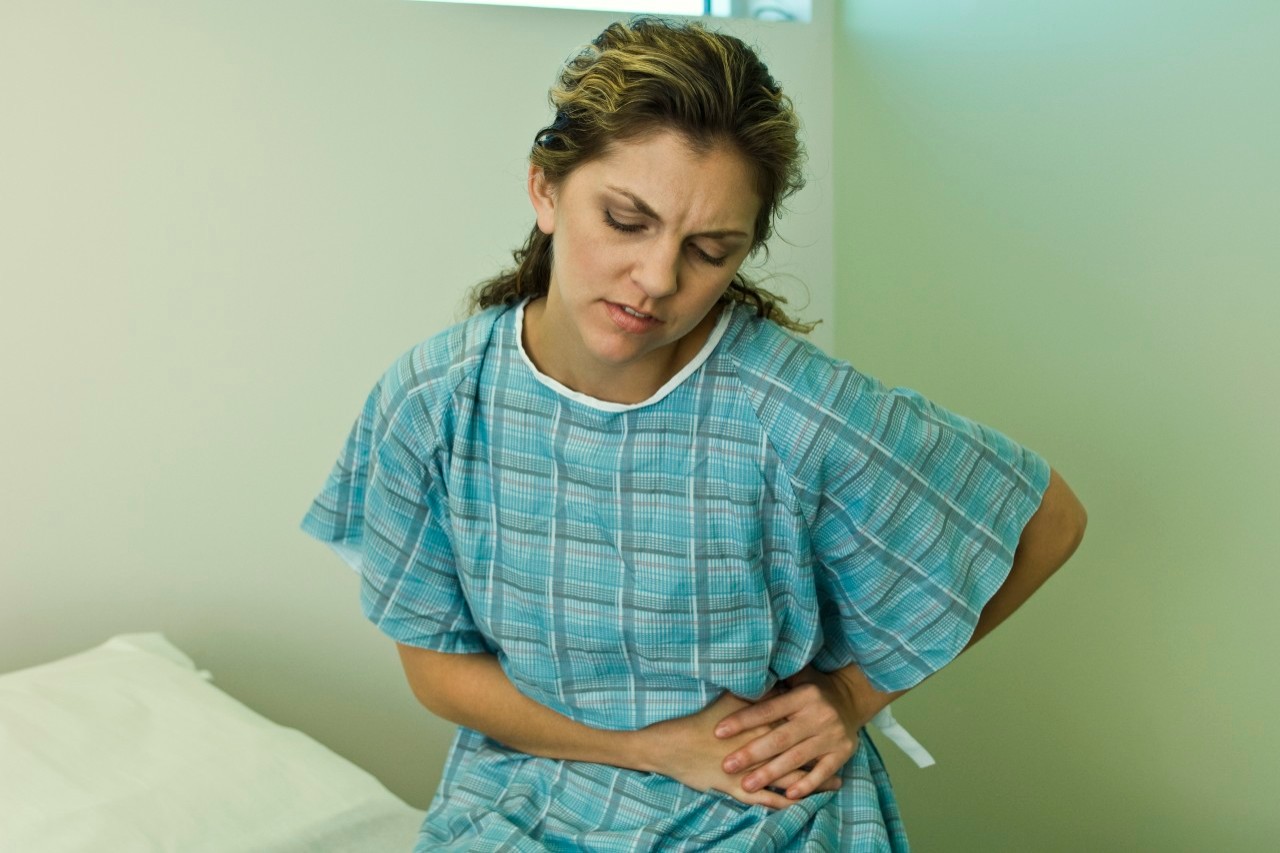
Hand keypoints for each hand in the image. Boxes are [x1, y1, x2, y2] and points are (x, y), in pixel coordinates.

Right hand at [641, 690, 840, 809]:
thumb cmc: (698, 721)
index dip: (813, 725)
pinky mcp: (738, 789)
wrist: (670, 747)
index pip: (792, 724)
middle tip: (842, 754)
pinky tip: (803, 802)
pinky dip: (787, 800)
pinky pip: (769, 799)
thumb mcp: (728, 700)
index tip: (833, 721)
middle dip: (820, 755)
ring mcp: (749, 771)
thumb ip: (754, 692)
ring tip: (835, 784)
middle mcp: (758, 748)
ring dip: (812, 782)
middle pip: (798, 752)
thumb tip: (775, 680)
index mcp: (758, 723)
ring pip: (788, 778)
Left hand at [713, 665, 870, 800]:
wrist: (852, 698)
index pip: (768, 709)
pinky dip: (806, 784)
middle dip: (752, 753)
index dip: (743, 720)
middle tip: (727, 766)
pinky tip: (787, 794)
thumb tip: (739, 679)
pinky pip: (823, 772)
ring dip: (771, 774)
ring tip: (746, 785)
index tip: (719, 732)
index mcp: (805, 695)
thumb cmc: (813, 689)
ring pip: (797, 758)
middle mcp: (820, 715)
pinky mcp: (843, 753)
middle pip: (780, 738)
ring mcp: (832, 736)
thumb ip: (773, 682)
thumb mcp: (797, 677)